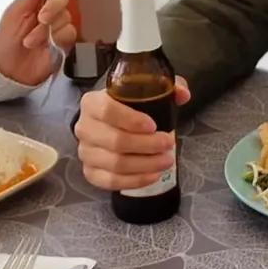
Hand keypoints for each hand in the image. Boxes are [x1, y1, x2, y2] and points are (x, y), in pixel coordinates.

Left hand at [0, 0, 74, 86]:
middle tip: (40, 18)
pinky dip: (55, 39)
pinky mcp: (67, 42)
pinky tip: (42, 46)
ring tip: (30, 40)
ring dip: (47, 29)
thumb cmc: (7, 37)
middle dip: (52, 7)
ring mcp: (61, 25)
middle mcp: (54, 8)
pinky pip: (70, 33)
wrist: (6, 68)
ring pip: (67, 17)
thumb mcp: (15, 12)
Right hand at [75, 76, 190, 189]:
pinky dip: (134, 181)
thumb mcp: (145, 90)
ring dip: (145, 165)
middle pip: (115, 141)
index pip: (108, 111)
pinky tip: (153, 175)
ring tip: (166, 160)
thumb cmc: (127, 106)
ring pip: (115, 164)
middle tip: (168, 143)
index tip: (154, 125)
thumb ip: (166, 87)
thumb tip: (183, 95)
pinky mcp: (90, 172)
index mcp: (92, 102)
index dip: (131, 120)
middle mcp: (84, 127)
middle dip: (147, 145)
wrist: (109, 123)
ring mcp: (85, 152)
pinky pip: (111, 181)